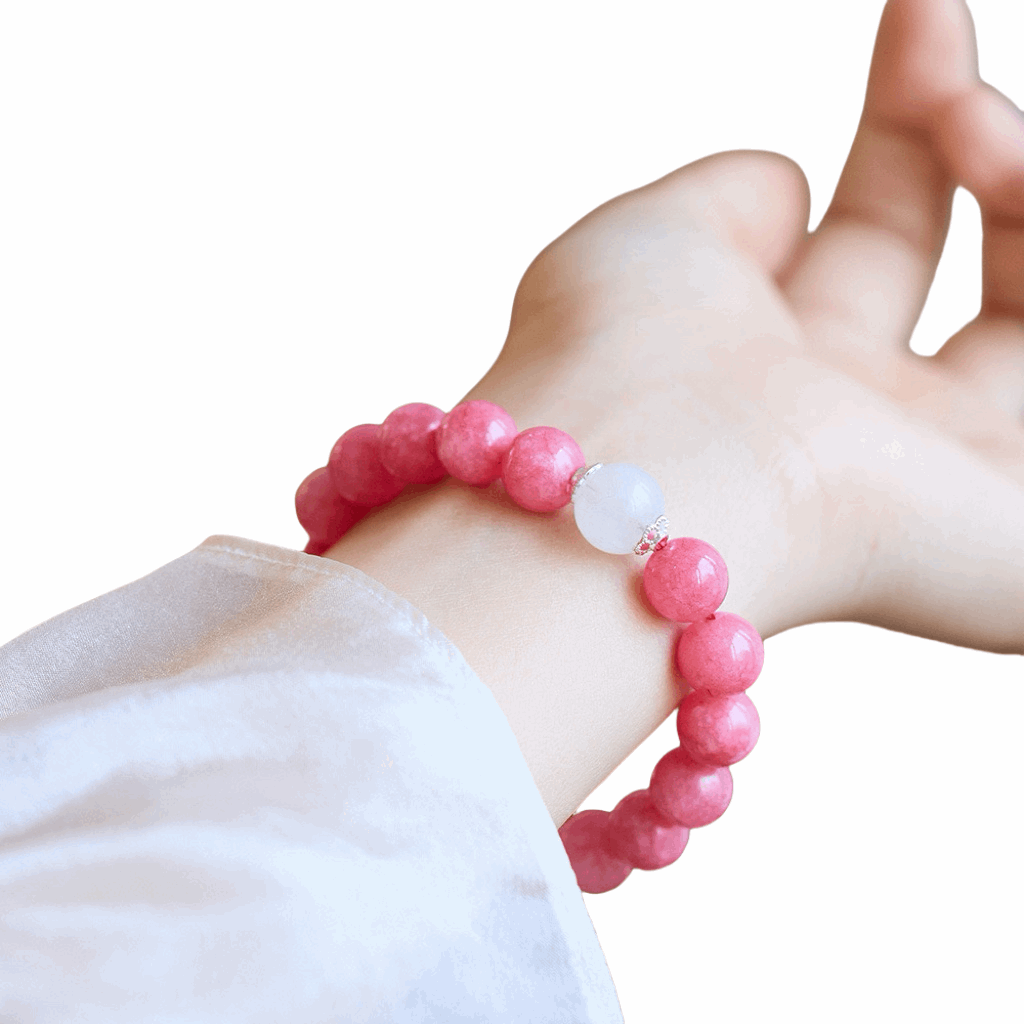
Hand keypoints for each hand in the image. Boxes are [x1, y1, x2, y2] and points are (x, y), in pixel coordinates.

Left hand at [471, 0, 1023, 653]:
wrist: (639, 485)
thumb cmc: (612, 363)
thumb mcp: (650, 243)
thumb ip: (734, 201)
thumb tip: (789, 186)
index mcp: (783, 363)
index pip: (882, 229)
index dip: (913, 117)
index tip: (919, 12)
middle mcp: (869, 421)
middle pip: (982, 263)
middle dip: (976, 135)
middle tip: (942, 57)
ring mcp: (945, 477)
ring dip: (1019, 190)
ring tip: (973, 128)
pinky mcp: (1011, 539)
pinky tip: (1007, 175)